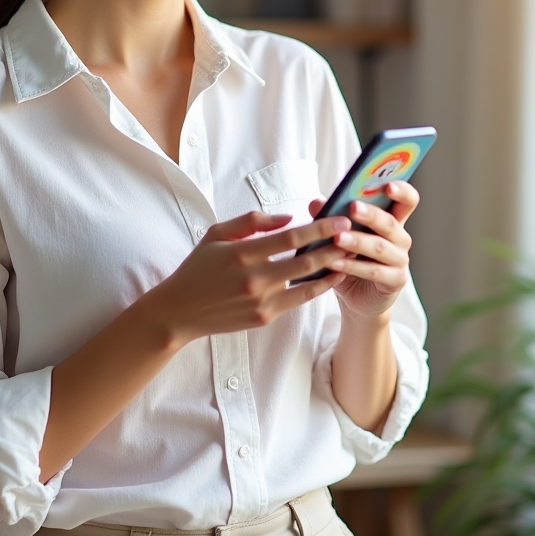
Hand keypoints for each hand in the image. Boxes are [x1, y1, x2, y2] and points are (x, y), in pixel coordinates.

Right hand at [144, 210, 352, 345]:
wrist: (180, 311)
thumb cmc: (198, 268)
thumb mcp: (216, 235)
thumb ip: (251, 222)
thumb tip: (287, 218)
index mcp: (243, 253)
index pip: (290, 237)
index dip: (318, 227)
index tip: (338, 218)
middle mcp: (254, 278)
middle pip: (304, 260)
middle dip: (333, 245)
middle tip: (353, 234)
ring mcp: (261, 301)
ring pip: (307, 283)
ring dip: (331, 268)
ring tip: (351, 255)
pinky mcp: (264, 317)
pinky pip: (298, 300)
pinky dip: (318, 288)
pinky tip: (331, 277)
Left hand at [311, 181, 418, 318]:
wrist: (355, 299)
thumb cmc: (349, 261)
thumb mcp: (337, 236)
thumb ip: (331, 218)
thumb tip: (316, 203)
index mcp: (391, 221)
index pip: (407, 200)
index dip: (401, 191)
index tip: (387, 184)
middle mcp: (400, 239)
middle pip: (390, 222)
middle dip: (371, 214)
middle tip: (353, 207)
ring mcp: (400, 261)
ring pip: (380, 247)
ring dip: (358, 241)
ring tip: (337, 238)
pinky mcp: (395, 281)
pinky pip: (374, 272)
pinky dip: (353, 267)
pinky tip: (334, 264)